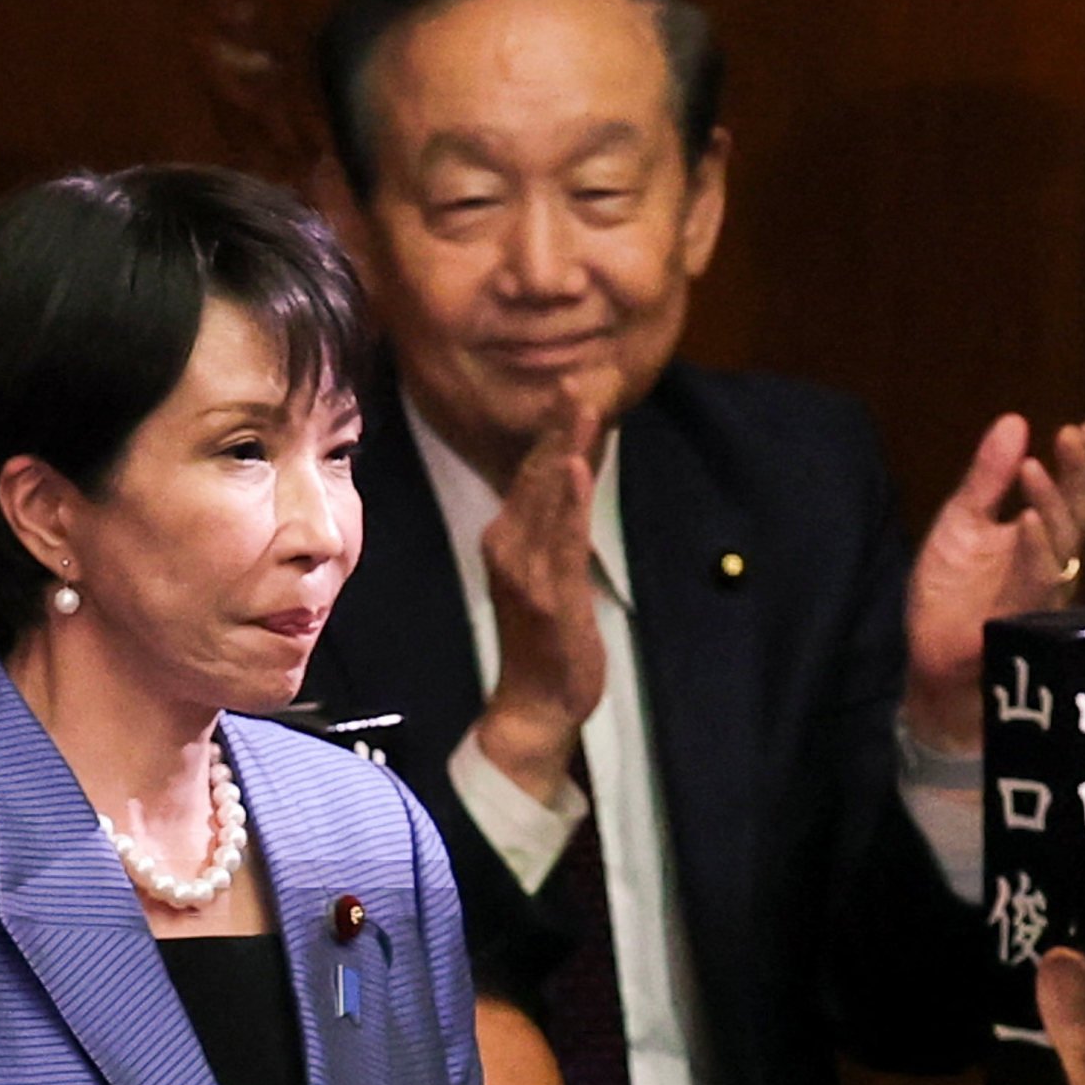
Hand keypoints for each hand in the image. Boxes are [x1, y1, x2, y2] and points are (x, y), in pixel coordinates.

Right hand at [466, 402, 613, 806]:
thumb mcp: (543, 573)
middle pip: (536, 477)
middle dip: (558, 428)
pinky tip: (575, 467)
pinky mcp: (549, 595)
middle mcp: (507, 548)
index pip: (530, 474)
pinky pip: (561, 540)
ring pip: (547, 499)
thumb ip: (548, 529)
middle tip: (577, 380)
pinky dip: (567, 502)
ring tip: (578, 407)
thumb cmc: (543, 640)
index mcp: (506, 540)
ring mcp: (526, 571)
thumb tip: (563, 485)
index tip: (571, 386)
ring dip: (563, 449)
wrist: (535, 704)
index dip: (553, 430)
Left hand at [900, 414, 1084, 751]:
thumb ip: (987, 477)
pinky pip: (1032, 585)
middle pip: (1078, 515)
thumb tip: (1015, 420)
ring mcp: (1037, 594)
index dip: (1083, 463)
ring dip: (1051, 507)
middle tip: (1070, 436)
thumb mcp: (963, 521)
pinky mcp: (1015, 622)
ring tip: (1035, 469)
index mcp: (1041, 537)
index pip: (1075, 495)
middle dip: (1077, 476)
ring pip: (1058, 548)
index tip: (1082, 428)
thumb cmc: (953, 590)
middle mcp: (1051, 564)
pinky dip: (1033, 552)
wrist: (928, 654)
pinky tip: (1026, 522)